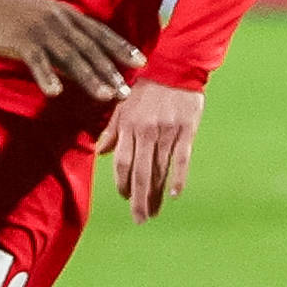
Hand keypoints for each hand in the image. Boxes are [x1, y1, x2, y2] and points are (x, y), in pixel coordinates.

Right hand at [0, 0, 140, 101]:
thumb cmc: (12, 13)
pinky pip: (36, 61)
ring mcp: (40, 30)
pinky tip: (55, 93)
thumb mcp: (45, 20)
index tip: (140, 62)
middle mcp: (59, 21)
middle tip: (125, 91)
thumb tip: (82, 62)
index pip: (100, 32)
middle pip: (90, 48)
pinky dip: (46, 76)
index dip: (120, 47)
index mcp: (66, 14)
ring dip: (89, 77)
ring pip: (70, 56)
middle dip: (110, 70)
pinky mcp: (20, 40)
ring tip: (105, 96)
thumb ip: (64, 38)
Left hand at [94, 80, 204, 224]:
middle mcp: (147, 132)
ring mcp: (167, 133)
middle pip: (140, 173)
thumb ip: (112, 129)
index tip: (124, 197)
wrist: (176, 66)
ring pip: (160, 170)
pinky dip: (178, 177)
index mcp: (129, 126)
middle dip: (138, 199)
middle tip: (139, 219)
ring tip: (153, 213)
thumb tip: (100, 151)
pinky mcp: (186, 131)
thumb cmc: (146, 86)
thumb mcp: (122, 104)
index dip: (121, 183)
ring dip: (155, 195)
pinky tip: (174, 194)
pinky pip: (182, 159)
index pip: (122, 162)